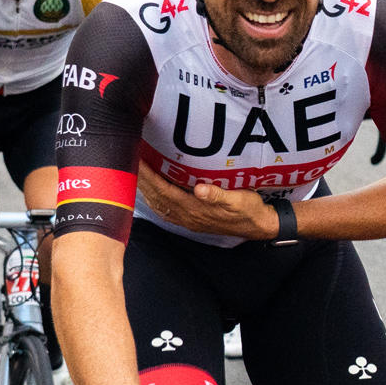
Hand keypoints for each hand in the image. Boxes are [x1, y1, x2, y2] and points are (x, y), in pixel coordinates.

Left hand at [138, 162, 276, 239]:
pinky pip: (164, 209)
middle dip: (141, 178)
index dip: (149, 175)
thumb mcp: (240, 200)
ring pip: (157, 203)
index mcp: (195, 209)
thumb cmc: (249, 210)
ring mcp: (187, 219)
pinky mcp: (190, 220)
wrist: (258, 226)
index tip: (137, 159)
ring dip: (144, 188)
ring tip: (134, 171)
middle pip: (156, 196)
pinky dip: (153, 198)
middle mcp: (187, 216)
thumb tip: (200, 190)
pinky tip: (149, 191)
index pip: (164, 190)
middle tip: (128, 158)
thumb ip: (218, 196)